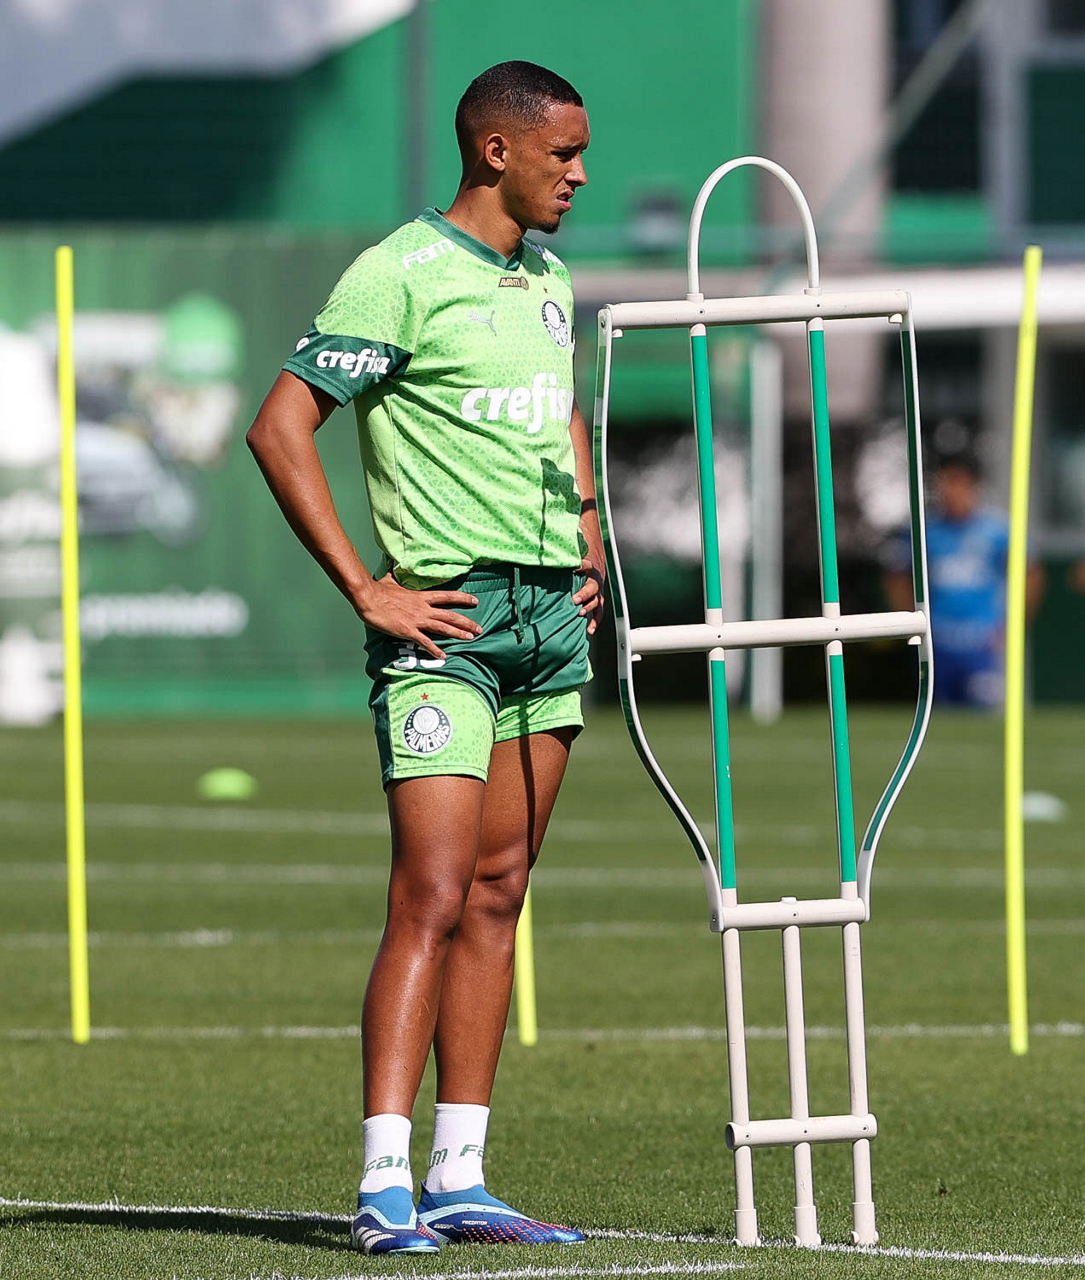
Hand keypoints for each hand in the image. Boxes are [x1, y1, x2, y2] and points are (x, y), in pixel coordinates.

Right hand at [356, 576, 480, 660]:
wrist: (369, 598)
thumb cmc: (378, 590)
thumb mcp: (390, 580)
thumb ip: (394, 574)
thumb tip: (390, 563)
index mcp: (421, 597)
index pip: (447, 596)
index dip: (463, 598)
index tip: (475, 601)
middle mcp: (423, 608)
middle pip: (451, 614)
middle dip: (467, 622)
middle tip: (480, 628)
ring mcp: (417, 620)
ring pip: (443, 627)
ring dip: (458, 633)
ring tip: (471, 638)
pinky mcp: (408, 631)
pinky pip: (425, 642)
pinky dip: (435, 649)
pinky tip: (443, 656)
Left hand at [574, 554, 605, 635]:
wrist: (595, 573)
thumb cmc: (580, 570)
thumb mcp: (575, 563)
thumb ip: (566, 563)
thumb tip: (551, 562)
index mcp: (589, 569)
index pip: (586, 565)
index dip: (581, 566)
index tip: (576, 567)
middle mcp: (595, 582)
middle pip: (591, 588)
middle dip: (583, 594)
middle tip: (575, 600)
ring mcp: (598, 595)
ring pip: (596, 602)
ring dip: (588, 608)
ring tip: (580, 613)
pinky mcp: (598, 604)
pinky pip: (598, 614)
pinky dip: (594, 623)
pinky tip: (589, 630)